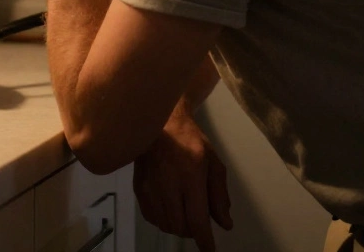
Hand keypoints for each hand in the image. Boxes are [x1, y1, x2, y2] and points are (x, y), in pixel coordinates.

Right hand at [133, 108, 232, 251]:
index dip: (204, 240)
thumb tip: (224, 224)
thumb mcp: (213, 163)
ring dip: (178, 226)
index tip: (209, 250)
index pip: (196, 220)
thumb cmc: (190, 141)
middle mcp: (167, 186)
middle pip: (180, 227)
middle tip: (199, 220)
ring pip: (165, 225)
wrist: (157, 124)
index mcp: (190, 178)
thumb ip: (219, 195)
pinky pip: (152, 218)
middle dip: (193, 231)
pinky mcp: (138, 190)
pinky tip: (170, 208)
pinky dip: (163, 220)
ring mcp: (150, 189)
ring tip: (185, 211)